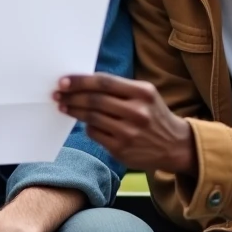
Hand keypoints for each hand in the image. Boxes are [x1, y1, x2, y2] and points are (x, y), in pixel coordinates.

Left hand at [54, 74, 194, 174]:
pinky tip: (83, 122)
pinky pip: (95, 134)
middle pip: (95, 100)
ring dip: (74, 110)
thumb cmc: (153, 114)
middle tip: (57, 94)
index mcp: (143, 93)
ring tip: (64, 106)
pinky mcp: (122, 149)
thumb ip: (119, 88)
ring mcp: (129, 132)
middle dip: (72, 96)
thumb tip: (82, 82)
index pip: (105, 82)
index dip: (81, 81)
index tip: (63, 81)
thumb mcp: (145, 95)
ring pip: (92, 117)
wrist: (174, 145)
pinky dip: (87, 126)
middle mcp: (138, 112)